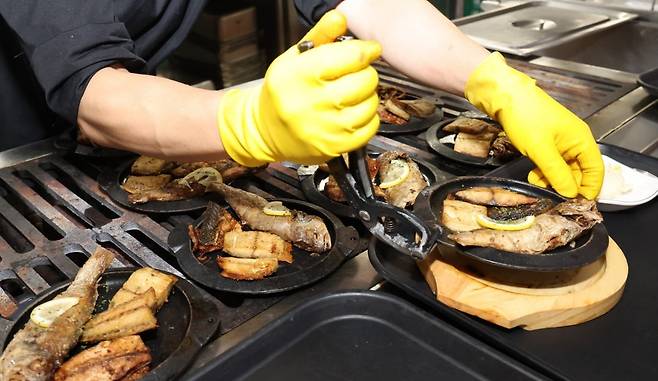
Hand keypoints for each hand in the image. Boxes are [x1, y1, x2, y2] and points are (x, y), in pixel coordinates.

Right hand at [217, 10, 380, 166]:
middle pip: (365, 80)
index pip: (351, 56)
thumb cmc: (283, 91)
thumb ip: (320, 35)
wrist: (264, 130)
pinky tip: (352, 113)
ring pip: (370, 104)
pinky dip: (368, 118)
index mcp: (299, 74)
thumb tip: (341, 17)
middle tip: (355, 75)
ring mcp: (324, 128)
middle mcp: (310, 102)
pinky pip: (370, 128)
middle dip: (365, 73)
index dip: (366, 50)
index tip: (369, 50)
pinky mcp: (334, 147)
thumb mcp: (294, 58)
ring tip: (351, 95)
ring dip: (367, 97)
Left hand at [464, 52, 603, 199]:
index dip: (590, 188)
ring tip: (537, 183)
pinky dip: (544, 171)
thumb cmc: (526, 119)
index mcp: (581, 140)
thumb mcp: (541, 150)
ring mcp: (560, 141)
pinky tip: (533, 176)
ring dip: (553, 179)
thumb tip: (570, 194)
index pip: (596, 170)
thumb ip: (557, 173)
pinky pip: (551, 162)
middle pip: (580, 171)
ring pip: (563, 168)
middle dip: (567, 185)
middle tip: (554, 198)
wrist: (505, 97)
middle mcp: (575, 141)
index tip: (579, 205)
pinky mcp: (546, 142)